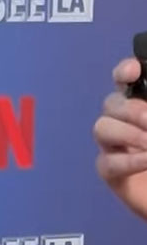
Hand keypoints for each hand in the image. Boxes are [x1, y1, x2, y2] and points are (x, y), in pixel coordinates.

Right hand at [94, 57, 146, 219]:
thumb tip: (146, 110)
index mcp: (140, 102)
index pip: (123, 79)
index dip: (123, 72)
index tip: (134, 71)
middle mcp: (122, 121)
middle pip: (111, 104)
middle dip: (132, 110)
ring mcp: (113, 146)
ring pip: (102, 128)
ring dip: (127, 133)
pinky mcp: (110, 172)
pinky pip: (109, 162)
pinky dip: (130, 160)